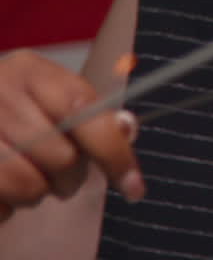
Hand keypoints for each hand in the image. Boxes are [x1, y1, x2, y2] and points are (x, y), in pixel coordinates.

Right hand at [0, 50, 142, 220]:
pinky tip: (1, 187)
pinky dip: (6, 206)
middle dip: (70, 177)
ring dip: (35, 194)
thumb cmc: (18, 109)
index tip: (134, 186)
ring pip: (27, 186)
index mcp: (29, 72)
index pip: (81, 110)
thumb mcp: (54, 98)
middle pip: (60, 157)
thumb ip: (94, 116)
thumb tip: (127, 129)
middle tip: (60, 173)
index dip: (112, 151)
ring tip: (28, 176)